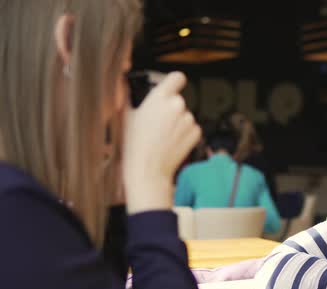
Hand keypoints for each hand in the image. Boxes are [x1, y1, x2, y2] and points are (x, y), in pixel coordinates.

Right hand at [123, 72, 200, 213]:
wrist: (148, 169)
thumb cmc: (135, 146)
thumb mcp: (127, 117)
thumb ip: (131, 97)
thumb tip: (129, 86)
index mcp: (160, 98)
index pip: (177, 77)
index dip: (175, 82)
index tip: (172, 86)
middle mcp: (177, 106)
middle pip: (178, 100)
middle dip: (171, 109)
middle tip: (158, 123)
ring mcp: (188, 119)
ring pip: (185, 116)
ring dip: (177, 123)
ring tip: (163, 136)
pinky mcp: (196, 133)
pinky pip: (192, 128)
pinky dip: (185, 134)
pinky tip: (172, 142)